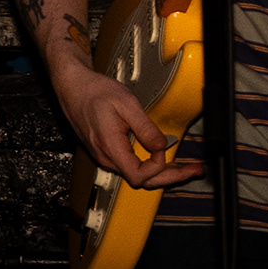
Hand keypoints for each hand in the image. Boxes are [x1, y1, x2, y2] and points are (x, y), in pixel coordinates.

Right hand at [56, 61, 197, 188]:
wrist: (74, 87)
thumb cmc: (95, 92)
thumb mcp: (126, 104)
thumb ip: (146, 128)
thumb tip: (162, 145)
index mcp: (111, 148)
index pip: (140, 176)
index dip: (158, 165)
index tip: (164, 146)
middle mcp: (106, 158)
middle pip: (142, 181)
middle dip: (171, 177)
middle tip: (194, 170)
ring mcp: (106, 157)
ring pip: (137, 175)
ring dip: (162, 172)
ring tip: (184, 167)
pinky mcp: (107, 153)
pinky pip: (130, 166)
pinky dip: (149, 165)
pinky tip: (162, 158)